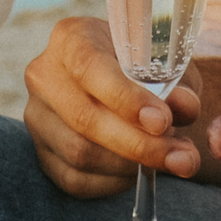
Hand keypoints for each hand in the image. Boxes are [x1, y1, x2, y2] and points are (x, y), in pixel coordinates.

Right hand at [21, 17, 203, 197]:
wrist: (119, 82)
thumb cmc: (143, 67)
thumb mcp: (165, 65)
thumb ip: (177, 84)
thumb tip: (184, 108)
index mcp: (71, 38)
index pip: (89, 67)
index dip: (125, 98)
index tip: (162, 122)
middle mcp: (44, 75)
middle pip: (84, 118)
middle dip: (138, 143)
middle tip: (181, 156)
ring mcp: (37, 117)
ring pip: (79, 153)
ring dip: (131, 166)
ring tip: (170, 160)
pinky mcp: (42, 153)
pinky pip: (75, 179)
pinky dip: (114, 182)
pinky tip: (139, 171)